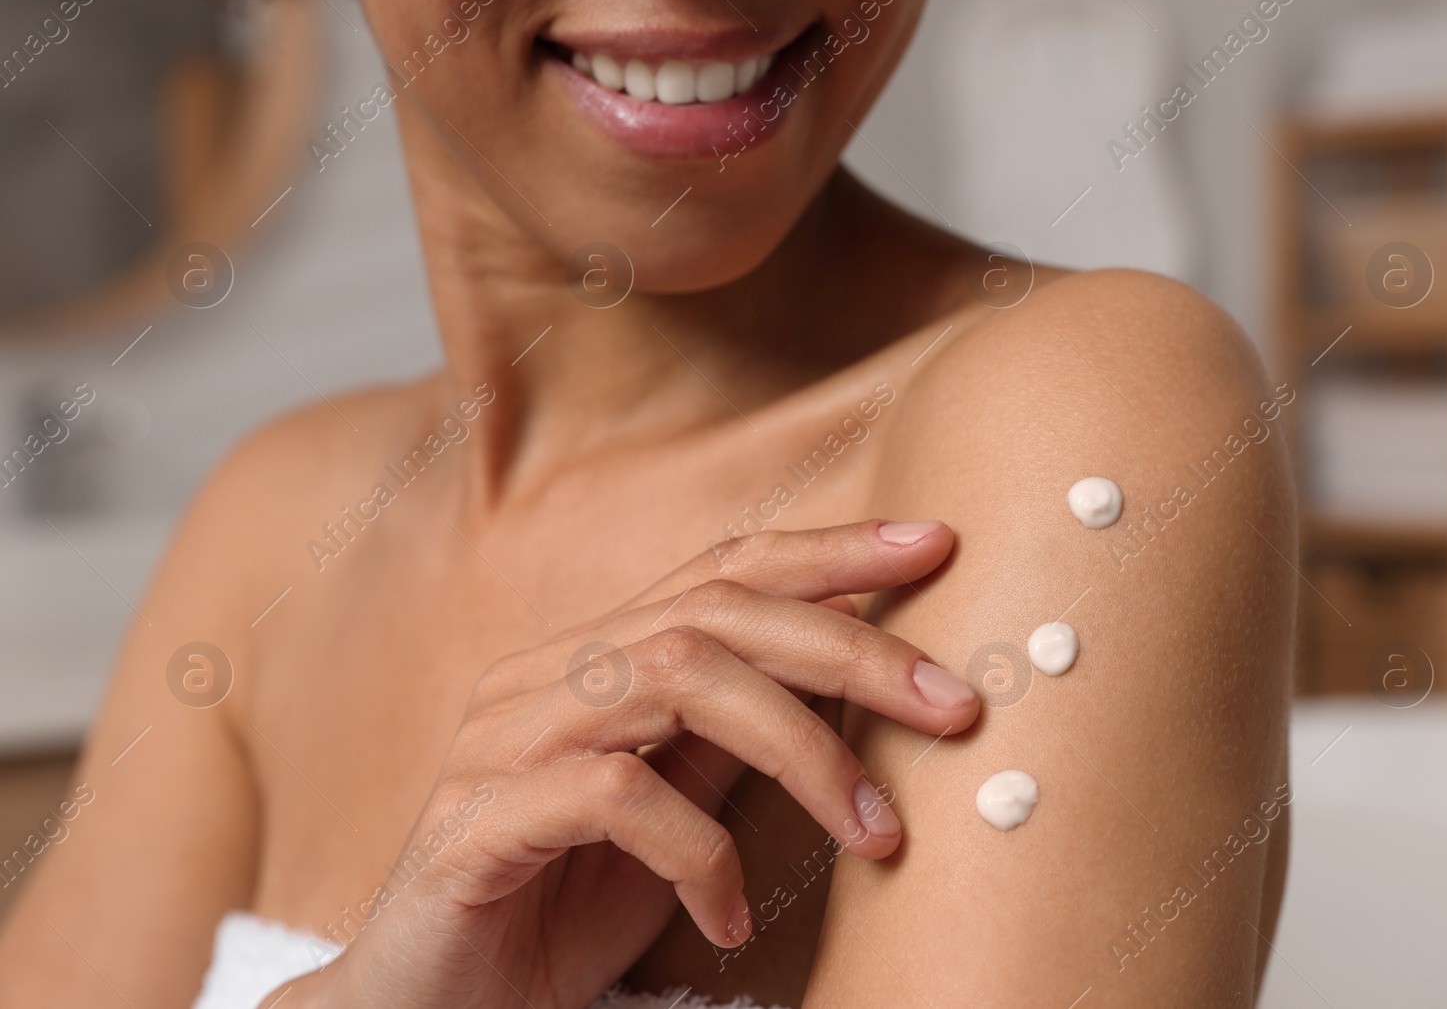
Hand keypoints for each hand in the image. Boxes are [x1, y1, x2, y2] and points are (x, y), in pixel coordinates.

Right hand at [270, 520, 976, 1008]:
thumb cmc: (559, 911)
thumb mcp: (676, 818)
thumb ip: (733, 744)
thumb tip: (853, 681)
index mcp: (593, 661)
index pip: (721, 570)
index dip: (829, 550)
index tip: (934, 543)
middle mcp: (544, 678)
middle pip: (713, 613)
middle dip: (850, 650)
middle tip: (957, 705)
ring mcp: (502, 742)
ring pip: (672, 677)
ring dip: (800, 748)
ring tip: (875, 833)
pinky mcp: (475, 822)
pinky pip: (610, 795)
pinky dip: (696, 851)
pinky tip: (728, 916)